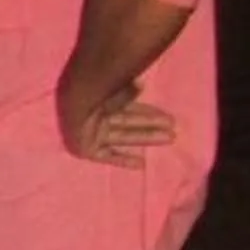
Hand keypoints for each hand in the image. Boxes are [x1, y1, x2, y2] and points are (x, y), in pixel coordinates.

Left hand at [61, 84, 176, 167]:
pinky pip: (108, 156)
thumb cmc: (97, 91)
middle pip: (129, 122)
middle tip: (173, 127)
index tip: (166, 115)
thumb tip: (140, 85)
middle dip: (151, 124)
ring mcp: (93, 133)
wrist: (76, 105)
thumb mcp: (117, 88)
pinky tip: (141, 164)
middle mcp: (98, 117)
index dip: (148, 111)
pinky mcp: (88, 149)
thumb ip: (128, 91)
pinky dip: (123, 160)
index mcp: (103, 99)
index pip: (130, 107)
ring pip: (125, 136)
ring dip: (147, 137)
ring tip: (170, 137)